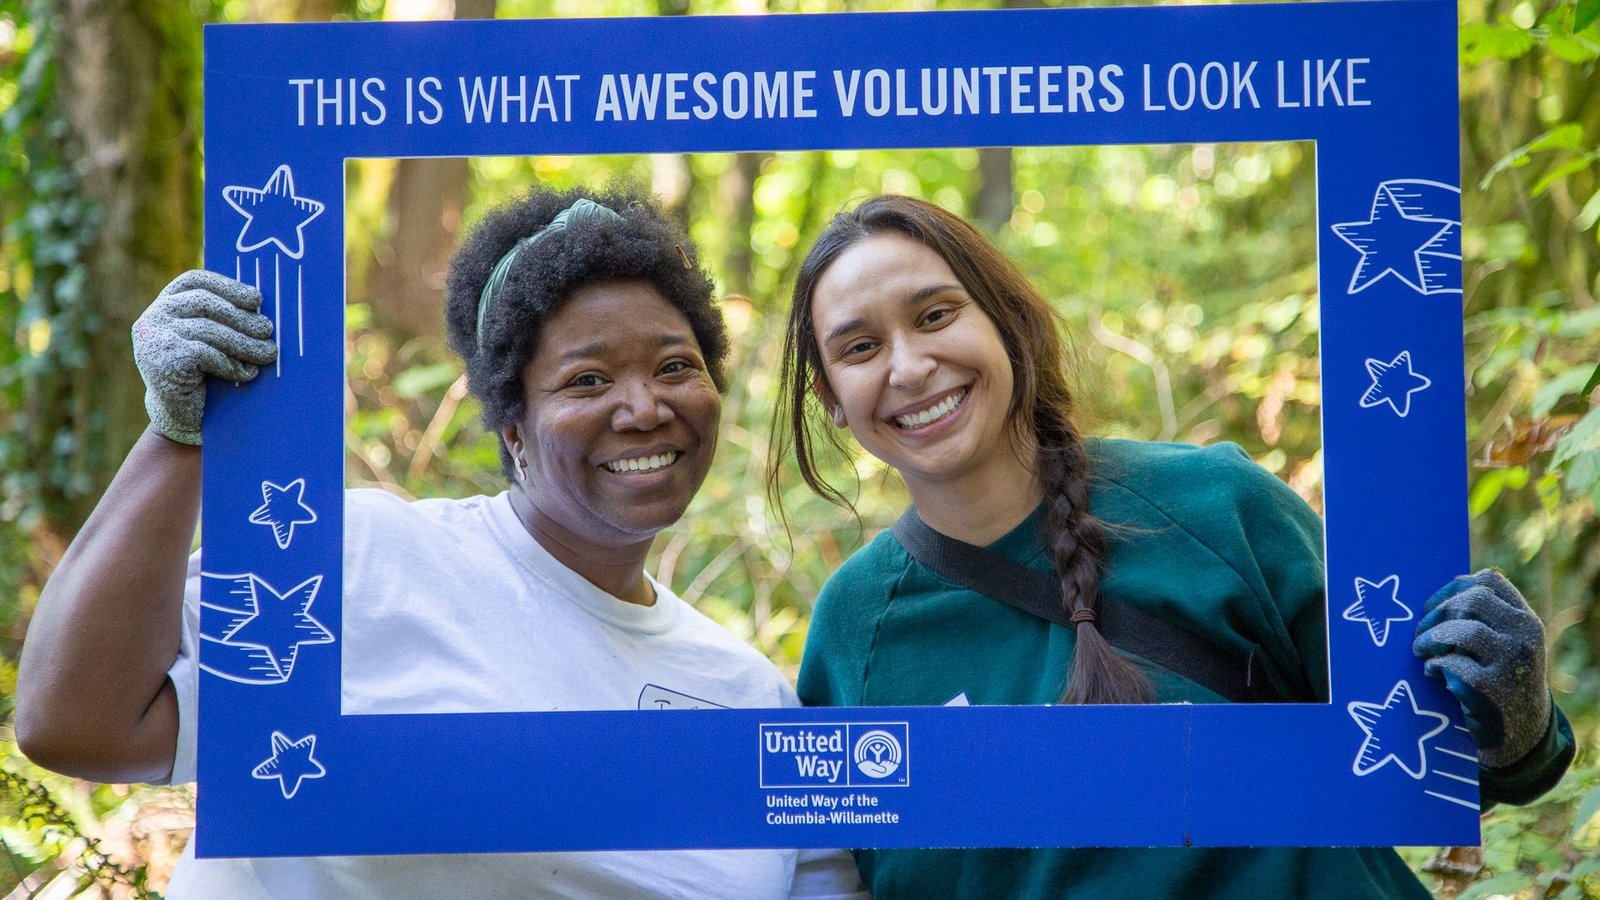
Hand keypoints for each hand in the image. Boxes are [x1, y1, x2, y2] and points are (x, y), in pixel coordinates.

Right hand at [132, 270, 276, 444]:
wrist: (181, 416)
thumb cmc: (203, 373)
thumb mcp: (211, 340)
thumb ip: (224, 319)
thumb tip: (263, 305)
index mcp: (165, 304)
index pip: (195, 281)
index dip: (228, 286)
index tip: (257, 298)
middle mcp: (153, 317)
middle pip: (205, 303)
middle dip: (242, 317)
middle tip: (269, 329)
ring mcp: (153, 338)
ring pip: (209, 330)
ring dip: (245, 343)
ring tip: (268, 353)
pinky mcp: (161, 361)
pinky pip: (206, 354)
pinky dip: (232, 364)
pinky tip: (248, 374)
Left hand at [1413, 569, 1550, 768]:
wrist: (1520, 734)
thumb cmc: (1499, 680)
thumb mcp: (1504, 644)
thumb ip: (1483, 618)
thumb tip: (1437, 597)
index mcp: (1525, 619)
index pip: (1489, 581)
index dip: (1452, 587)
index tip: (1430, 606)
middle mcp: (1525, 637)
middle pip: (1473, 600)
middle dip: (1437, 613)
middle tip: (1420, 633)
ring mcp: (1514, 664)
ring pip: (1464, 630)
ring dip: (1432, 638)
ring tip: (1421, 650)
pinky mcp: (1496, 691)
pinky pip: (1454, 665)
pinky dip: (1434, 665)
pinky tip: (1431, 673)